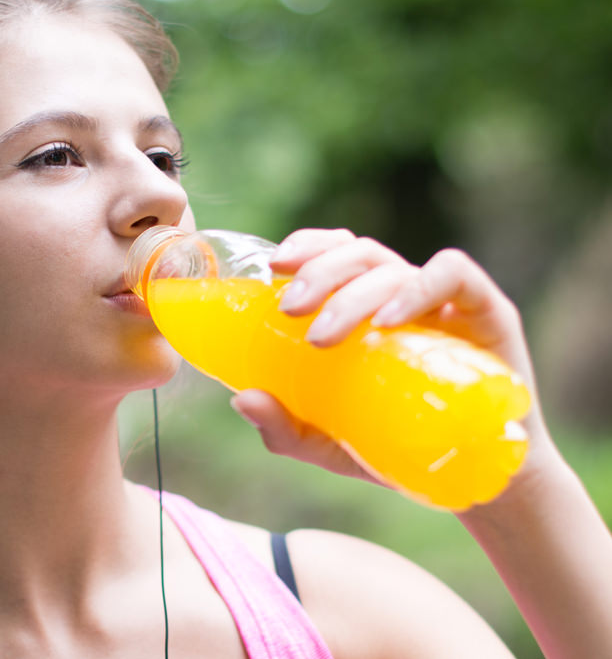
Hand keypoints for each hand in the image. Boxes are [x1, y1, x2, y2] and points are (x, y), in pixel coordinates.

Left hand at [232, 228, 557, 490]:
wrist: (474, 479)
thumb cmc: (398, 447)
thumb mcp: (332, 445)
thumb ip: (288, 427)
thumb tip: (242, 399)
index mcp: (366, 307)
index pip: (336, 252)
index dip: (306, 247)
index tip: (275, 268)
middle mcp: (401, 294)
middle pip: (358, 254)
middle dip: (318, 273)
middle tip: (290, 310)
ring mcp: (442, 300)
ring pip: (393, 267)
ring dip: (352, 293)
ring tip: (323, 335)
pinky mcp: (485, 309)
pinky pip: (451, 276)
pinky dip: (418, 288)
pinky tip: (391, 320)